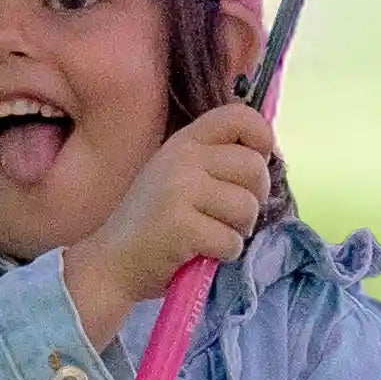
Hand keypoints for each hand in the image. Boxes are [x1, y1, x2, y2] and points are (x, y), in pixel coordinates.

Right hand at [59, 100, 273, 344]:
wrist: (112, 263)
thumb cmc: (153, 225)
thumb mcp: (178, 177)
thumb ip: (214, 162)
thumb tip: (268, 158)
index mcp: (185, 141)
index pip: (239, 116)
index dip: (262, 137)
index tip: (260, 161)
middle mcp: (183, 158)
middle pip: (254, 167)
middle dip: (255, 198)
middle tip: (232, 216)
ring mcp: (181, 189)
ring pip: (247, 207)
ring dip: (239, 230)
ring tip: (214, 235)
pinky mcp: (182, 225)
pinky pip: (231, 241)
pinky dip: (223, 255)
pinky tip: (201, 253)